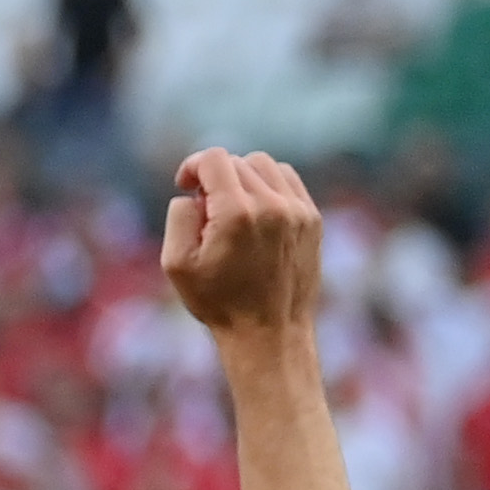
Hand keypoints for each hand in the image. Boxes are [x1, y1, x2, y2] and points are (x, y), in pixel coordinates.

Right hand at [162, 147, 320, 338]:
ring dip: (242, 178)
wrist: (269, 331)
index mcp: (236, 214)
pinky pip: (288, 180)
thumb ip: (179, 216)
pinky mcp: (312, 218)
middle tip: (206, 210)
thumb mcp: (177, 264)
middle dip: (215, 178)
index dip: (192, 166)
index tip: (184, 185)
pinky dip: (268, 186)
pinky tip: (256, 212)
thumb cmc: (218, 302)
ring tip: (232, 208)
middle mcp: (271, 205)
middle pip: (237, 162)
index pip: (214, 158)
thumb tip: (194, 193)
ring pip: (265, 165)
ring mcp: (298, 210)